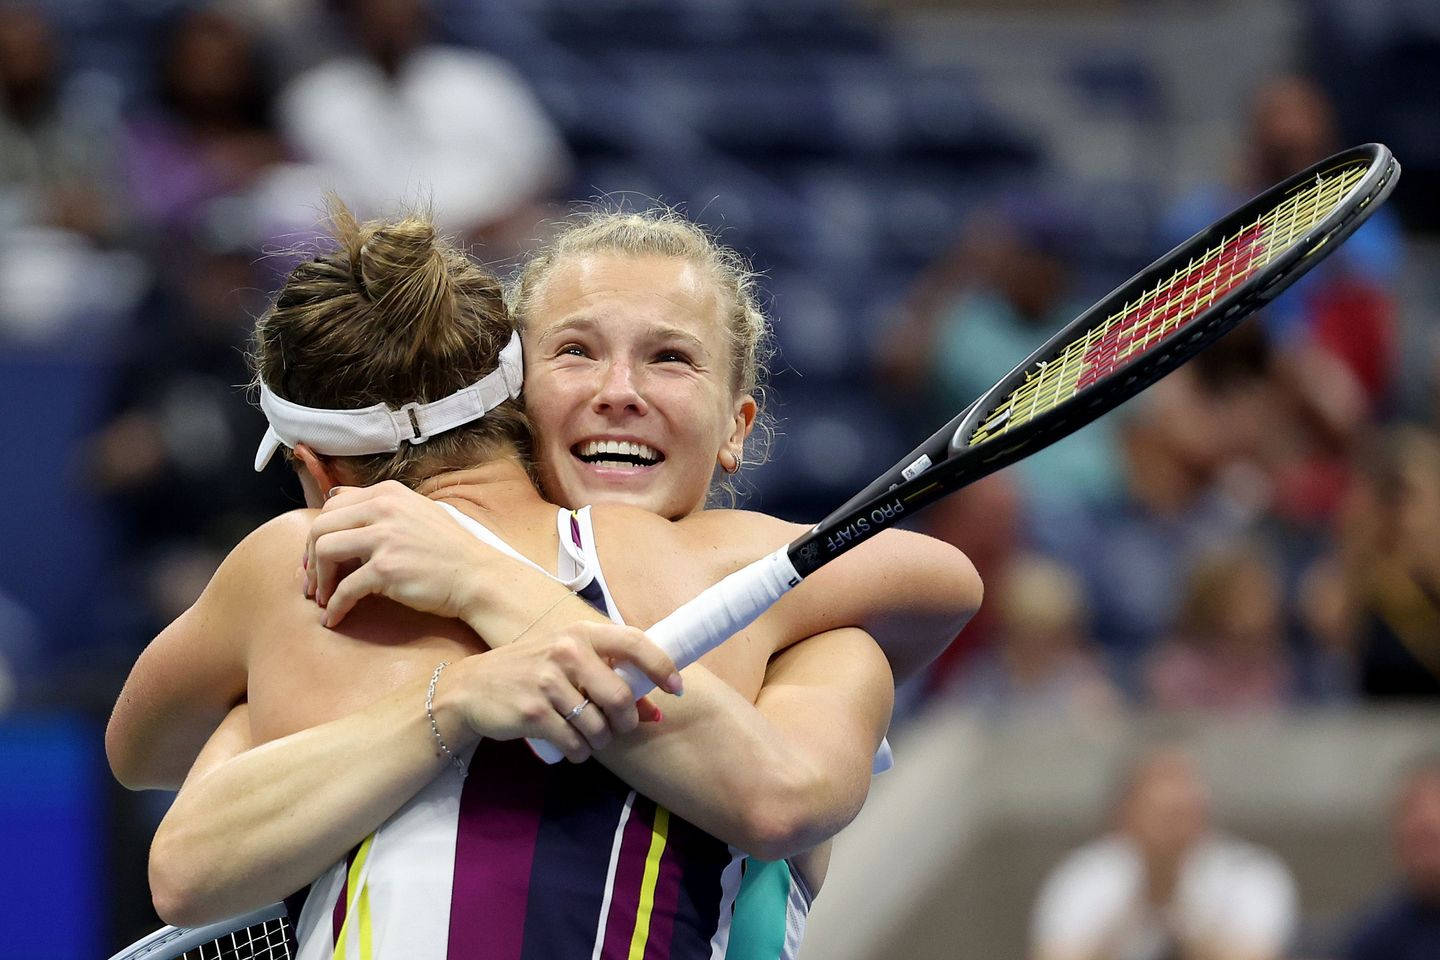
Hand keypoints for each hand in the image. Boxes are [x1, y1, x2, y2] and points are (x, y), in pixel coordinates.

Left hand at [304, 481, 495, 626]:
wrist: (477, 576)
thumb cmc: (448, 550)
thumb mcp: (415, 512)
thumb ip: (379, 506)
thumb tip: (334, 499)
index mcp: (388, 493)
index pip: (333, 506)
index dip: (317, 535)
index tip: (317, 559)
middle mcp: (384, 508)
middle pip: (320, 527)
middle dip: (309, 558)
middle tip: (313, 582)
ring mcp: (385, 537)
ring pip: (324, 551)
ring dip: (318, 580)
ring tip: (323, 599)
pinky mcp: (387, 568)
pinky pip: (345, 588)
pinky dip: (335, 606)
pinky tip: (335, 619)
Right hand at [454, 621, 682, 762]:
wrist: (471, 688)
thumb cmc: (530, 672)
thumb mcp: (568, 662)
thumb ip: (609, 679)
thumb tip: (654, 710)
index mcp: (580, 632)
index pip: (635, 643)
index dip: (662, 667)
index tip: (676, 689)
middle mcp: (566, 651)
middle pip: (620, 698)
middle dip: (626, 722)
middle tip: (618, 728)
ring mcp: (547, 682)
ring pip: (599, 727)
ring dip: (599, 741)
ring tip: (586, 736)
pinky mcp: (533, 712)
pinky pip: (575, 744)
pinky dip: (579, 752)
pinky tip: (569, 745)